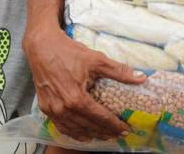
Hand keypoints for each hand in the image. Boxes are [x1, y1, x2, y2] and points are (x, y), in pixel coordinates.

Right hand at [22, 25, 144, 141]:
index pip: (100, 117)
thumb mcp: (96, 59)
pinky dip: (73, 132)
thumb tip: (141, 78)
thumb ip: (119, 71)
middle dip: (105, 132)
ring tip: (104, 136)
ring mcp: (52, 110)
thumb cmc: (69, 52)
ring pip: (75, 130)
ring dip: (91, 134)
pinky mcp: (45, 108)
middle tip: (118, 134)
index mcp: (76, 98)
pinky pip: (61, 126)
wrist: (42, 47)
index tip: (125, 130)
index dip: (114, 125)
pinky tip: (82, 133)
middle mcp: (63, 108)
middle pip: (88, 126)